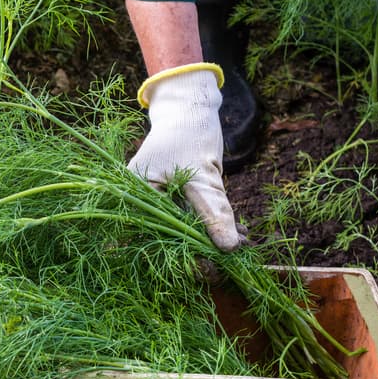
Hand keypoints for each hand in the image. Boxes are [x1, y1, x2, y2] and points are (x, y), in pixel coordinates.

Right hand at [127, 63, 241, 251]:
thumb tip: (229, 249)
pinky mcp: (176, 197)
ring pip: (185, 229)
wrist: (190, 108)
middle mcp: (142, 202)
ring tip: (242, 241)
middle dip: (203, 249)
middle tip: (233, 256)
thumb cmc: (187, 134)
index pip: (154, 238)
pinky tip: (238, 231)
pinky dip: (214, 224)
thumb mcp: (202, 176)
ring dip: (213, 237)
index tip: (210, 270)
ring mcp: (159, 200)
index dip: (180, 257)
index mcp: (134, 197)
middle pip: (170, 237)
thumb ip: (213, 212)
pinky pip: (193, 217)